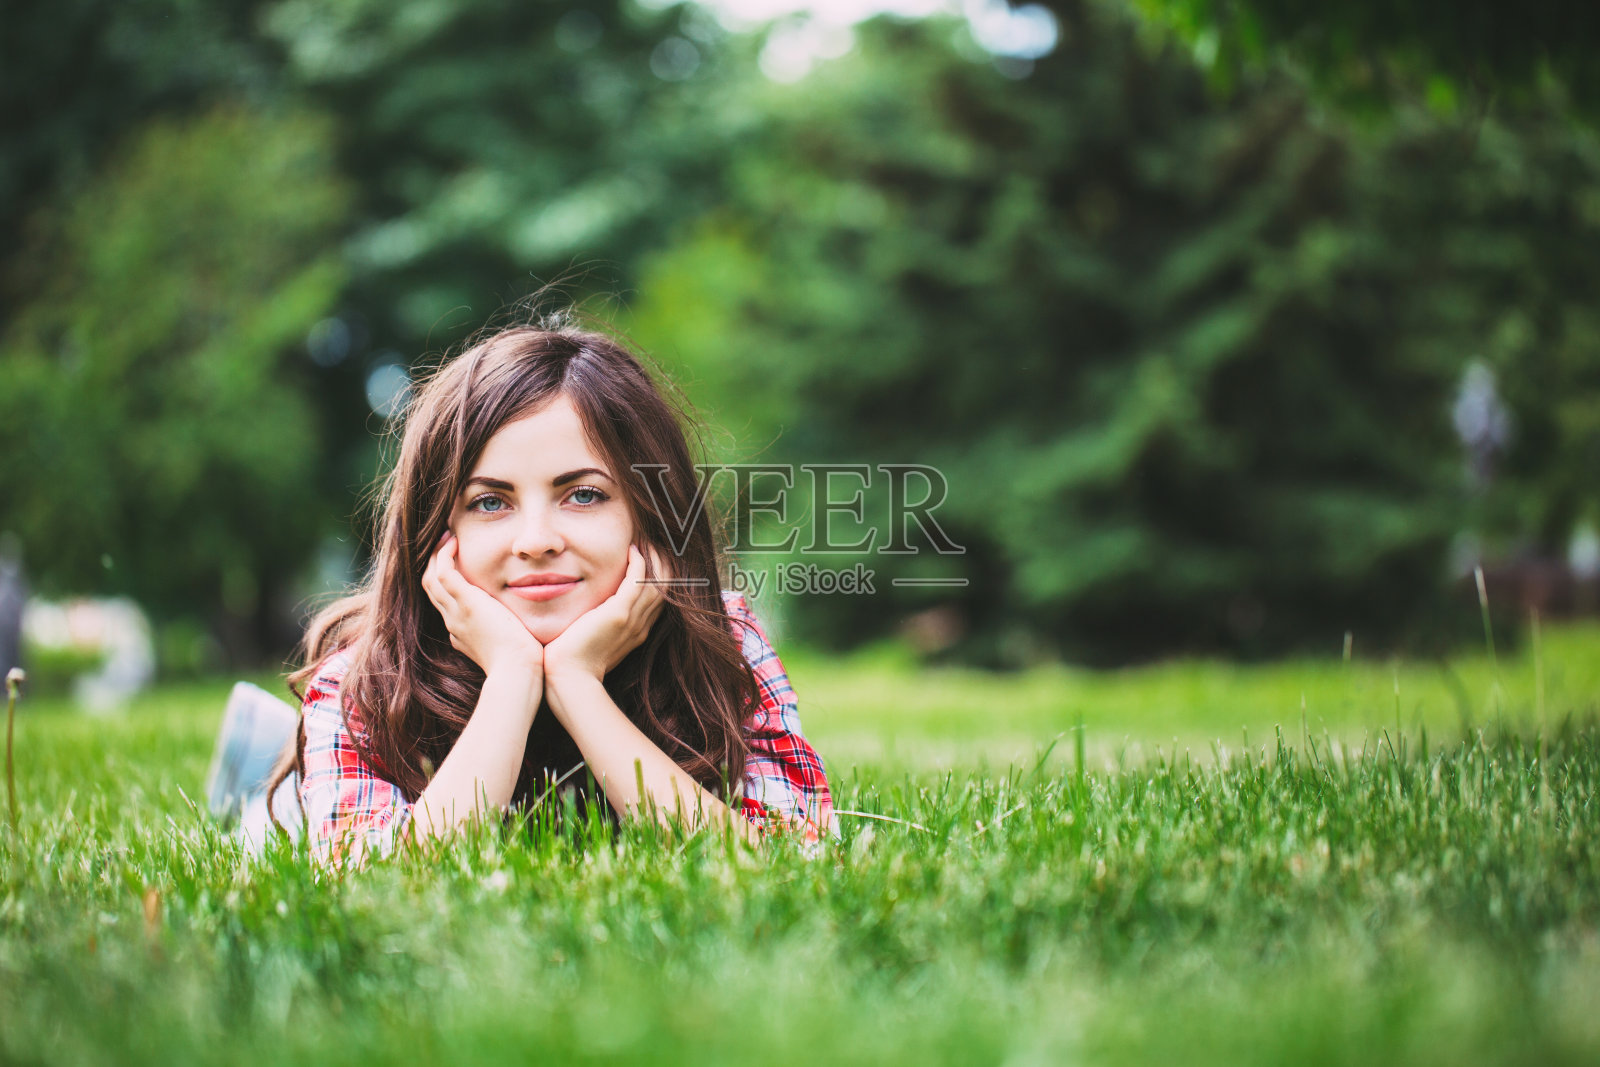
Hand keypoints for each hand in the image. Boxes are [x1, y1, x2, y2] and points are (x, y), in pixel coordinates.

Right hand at [421, 532, 543, 676]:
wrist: (517, 672)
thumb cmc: (522, 662)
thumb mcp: (509, 644)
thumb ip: (507, 631)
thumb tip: (517, 624)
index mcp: (461, 632)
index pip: (445, 602)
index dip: (445, 581)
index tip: (455, 564)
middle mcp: (453, 622)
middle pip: (431, 588)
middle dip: (435, 564)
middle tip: (445, 543)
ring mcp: (456, 613)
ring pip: (431, 578)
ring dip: (436, 555)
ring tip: (447, 537)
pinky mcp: (467, 603)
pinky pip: (444, 572)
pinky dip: (445, 555)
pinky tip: (455, 541)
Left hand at [543, 545, 666, 687]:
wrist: (569, 678)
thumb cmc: (573, 662)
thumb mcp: (593, 640)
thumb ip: (598, 625)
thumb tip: (588, 614)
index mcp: (636, 632)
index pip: (657, 599)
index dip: (659, 577)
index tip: (651, 558)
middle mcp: (640, 626)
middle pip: (664, 588)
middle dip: (662, 563)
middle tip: (655, 542)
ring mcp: (632, 620)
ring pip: (656, 582)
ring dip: (654, 558)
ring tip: (647, 540)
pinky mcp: (618, 614)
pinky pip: (637, 581)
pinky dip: (639, 563)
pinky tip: (633, 549)